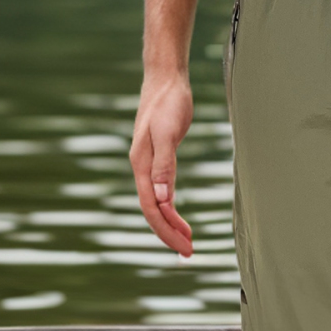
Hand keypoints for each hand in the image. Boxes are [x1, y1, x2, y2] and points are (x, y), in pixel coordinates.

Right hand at [130, 71, 194, 254]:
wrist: (166, 78)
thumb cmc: (168, 102)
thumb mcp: (168, 132)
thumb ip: (165, 165)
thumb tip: (161, 199)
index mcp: (141, 165)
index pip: (151, 208)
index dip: (166, 229)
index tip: (184, 246)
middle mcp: (142, 167)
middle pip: (152, 209)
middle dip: (169, 233)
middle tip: (189, 251)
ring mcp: (149, 162)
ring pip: (156, 201)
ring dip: (170, 221)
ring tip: (188, 238)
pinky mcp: (159, 156)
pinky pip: (162, 189)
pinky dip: (170, 205)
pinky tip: (178, 213)